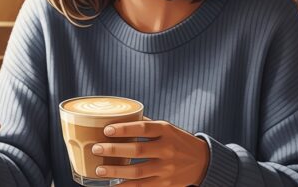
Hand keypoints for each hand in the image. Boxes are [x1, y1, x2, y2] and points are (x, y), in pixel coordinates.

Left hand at [91, 119, 209, 186]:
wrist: (202, 161)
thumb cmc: (177, 140)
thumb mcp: (166, 127)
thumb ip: (145, 124)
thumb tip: (117, 117)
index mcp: (165, 130)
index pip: (142, 128)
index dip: (124, 128)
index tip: (107, 130)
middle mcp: (167, 148)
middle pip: (137, 150)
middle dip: (114, 150)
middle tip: (96, 149)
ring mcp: (167, 168)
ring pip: (138, 171)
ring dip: (116, 172)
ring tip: (99, 170)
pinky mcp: (166, 183)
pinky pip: (143, 186)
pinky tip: (113, 186)